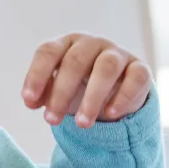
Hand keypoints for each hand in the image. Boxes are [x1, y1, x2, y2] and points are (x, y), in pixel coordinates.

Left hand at [21, 33, 150, 128]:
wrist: (117, 92)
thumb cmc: (81, 87)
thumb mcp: (60, 90)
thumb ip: (44, 93)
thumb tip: (31, 101)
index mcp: (68, 44)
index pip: (48, 51)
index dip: (37, 75)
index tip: (29, 102)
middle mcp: (92, 44)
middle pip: (75, 61)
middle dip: (61, 93)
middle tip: (51, 120)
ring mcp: (118, 54)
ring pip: (106, 68)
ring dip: (92, 97)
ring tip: (81, 124)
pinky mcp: (140, 69)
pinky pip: (135, 78)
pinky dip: (123, 97)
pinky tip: (110, 114)